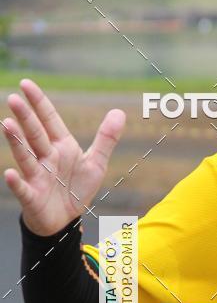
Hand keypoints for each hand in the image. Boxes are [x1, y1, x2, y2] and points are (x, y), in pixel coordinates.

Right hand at [3, 78, 125, 235]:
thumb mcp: (96, 163)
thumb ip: (106, 139)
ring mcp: (37, 176)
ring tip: (6, 124)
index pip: (49, 120)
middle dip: (26, 117)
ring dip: (16, 142)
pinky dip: (16, 183)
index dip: (39, 102)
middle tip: (13, 98)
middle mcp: (46, 157)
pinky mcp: (33, 196)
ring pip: (26, 156)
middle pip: (35, 134)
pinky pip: (23, 189)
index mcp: (61, 146)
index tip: (26, 83)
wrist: (65, 219)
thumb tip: (119, 111)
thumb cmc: (76, 188)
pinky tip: (10, 174)